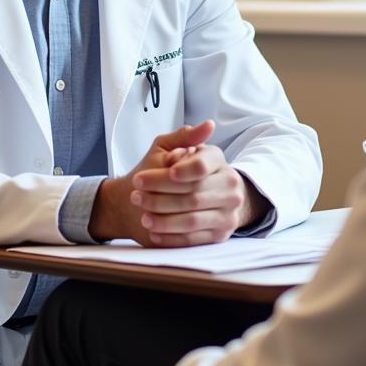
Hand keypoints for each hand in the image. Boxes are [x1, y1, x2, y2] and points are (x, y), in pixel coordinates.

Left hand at [89, 121, 266, 245]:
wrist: (173, 200)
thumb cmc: (167, 171)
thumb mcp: (169, 148)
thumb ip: (183, 137)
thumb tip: (208, 125)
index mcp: (217, 160)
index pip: (202, 166)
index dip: (182, 170)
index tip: (164, 172)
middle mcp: (229, 186)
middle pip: (194, 193)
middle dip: (161, 195)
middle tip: (137, 193)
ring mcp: (227, 212)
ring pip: (192, 218)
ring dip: (163, 218)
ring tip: (143, 213)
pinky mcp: (219, 235)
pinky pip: (193, 239)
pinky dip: (170, 237)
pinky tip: (153, 231)